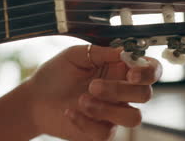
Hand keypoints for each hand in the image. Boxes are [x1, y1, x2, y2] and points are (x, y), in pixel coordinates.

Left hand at [25, 45, 161, 139]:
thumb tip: (125, 51)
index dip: (148, 72)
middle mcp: (122, 92)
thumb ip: (101, 52)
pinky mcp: (101, 132)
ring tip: (82, 100)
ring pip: (134, 118)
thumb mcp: (76, 55)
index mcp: (120, 70)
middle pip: (145, 95)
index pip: (151, 71)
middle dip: (120, 90)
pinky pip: (108, 133)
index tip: (131, 72)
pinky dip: (87, 122)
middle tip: (94, 86)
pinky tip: (70, 111)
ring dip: (108, 109)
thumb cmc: (56, 74)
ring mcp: (113, 114)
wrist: (34, 99)